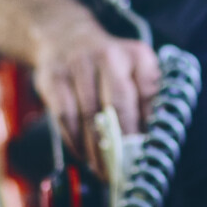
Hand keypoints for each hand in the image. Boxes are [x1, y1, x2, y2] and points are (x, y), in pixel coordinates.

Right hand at [33, 19, 159, 174]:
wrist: (64, 36)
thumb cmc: (107, 64)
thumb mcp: (134, 69)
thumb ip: (147, 98)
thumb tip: (153, 142)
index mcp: (137, 55)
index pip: (149, 94)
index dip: (149, 127)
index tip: (148, 154)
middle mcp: (108, 56)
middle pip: (118, 105)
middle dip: (122, 143)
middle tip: (125, 169)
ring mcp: (77, 65)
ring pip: (89, 116)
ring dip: (97, 149)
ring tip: (104, 171)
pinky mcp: (53, 78)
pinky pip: (66, 117)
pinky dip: (76, 141)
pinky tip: (84, 156)